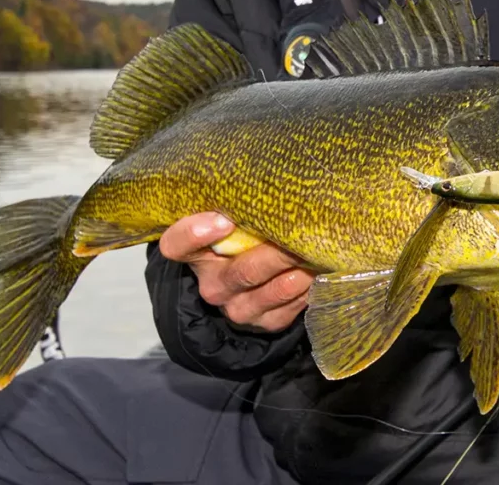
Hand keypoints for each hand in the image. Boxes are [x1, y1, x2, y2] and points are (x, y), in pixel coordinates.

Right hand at [158, 212, 313, 331]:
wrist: (255, 283)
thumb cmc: (246, 237)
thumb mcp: (235, 219)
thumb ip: (242, 205)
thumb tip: (276, 175)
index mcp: (197, 254)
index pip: (177, 246)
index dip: (195, 234)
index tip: (223, 219)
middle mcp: (214, 286)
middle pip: (245, 271)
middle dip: (279, 252)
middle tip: (304, 233)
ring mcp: (240, 308)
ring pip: (276, 290)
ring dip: (303, 269)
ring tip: (322, 250)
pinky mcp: (267, 323)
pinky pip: (293, 307)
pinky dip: (311, 286)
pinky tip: (322, 269)